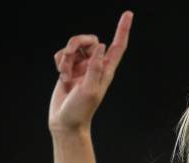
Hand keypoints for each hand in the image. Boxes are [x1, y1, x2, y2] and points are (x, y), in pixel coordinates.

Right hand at [48, 11, 133, 136]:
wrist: (65, 121)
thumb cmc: (80, 110)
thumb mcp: (90, 89)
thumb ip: (95, 67)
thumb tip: (101, 46)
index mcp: (106, 70)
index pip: (117, 46)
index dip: (123, 30)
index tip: (128, 14)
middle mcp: (96, 66)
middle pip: (90, 40)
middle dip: (77, 42)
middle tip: (69, 54)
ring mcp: (82, 67)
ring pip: (74, 46)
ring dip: (66, 56)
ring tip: (66, 74)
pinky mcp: (69, 69)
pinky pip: (63, 54)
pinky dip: (60, 62)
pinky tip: (62, 76)